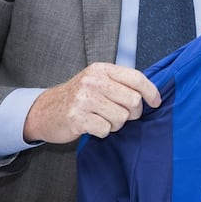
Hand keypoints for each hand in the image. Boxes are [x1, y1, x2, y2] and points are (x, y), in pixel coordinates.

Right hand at [23, 62, 161, 143]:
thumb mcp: (97, 81)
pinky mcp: (77, 118)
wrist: (44, 111)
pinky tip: (92, 126)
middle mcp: (93, 81)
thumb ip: (119, 83)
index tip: (156, 102)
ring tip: (102, 119)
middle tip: (121, 114)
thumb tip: (150, 92)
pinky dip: (103, 132)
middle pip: (133, 100)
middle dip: (132, 113)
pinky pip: (106, 129)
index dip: (151, 91)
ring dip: (116, 124)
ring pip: (121, 117)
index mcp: (101, 70)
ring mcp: (84, 99)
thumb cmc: (78, 97)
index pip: (136, 77)